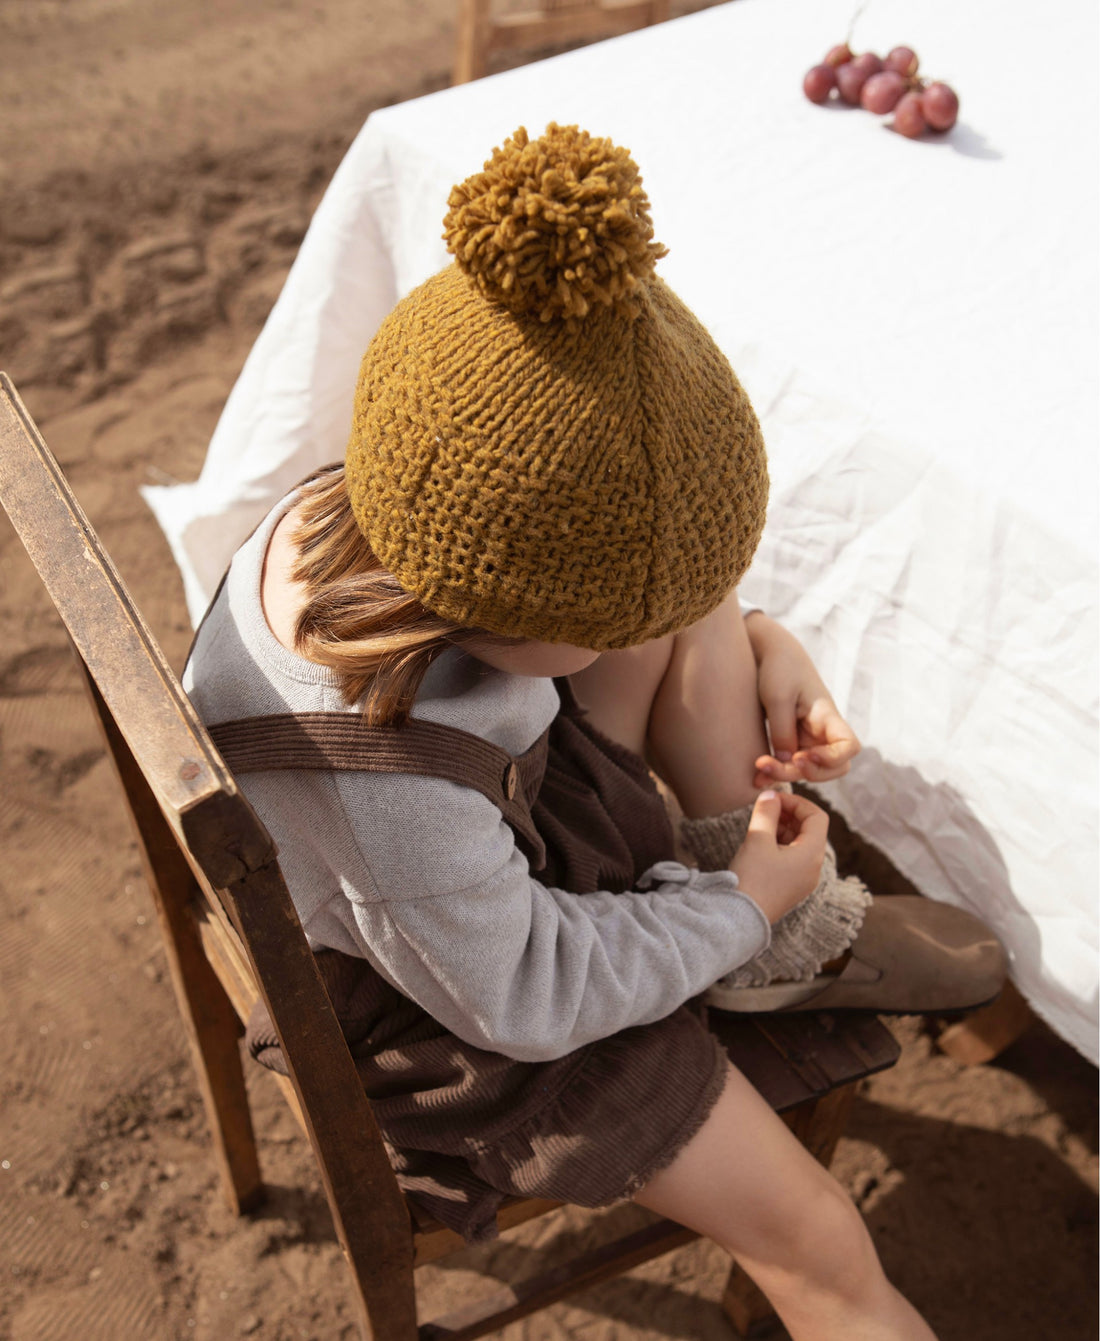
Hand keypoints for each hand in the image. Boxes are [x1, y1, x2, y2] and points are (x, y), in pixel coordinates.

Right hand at [730, 790, 827, 923]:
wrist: (739, 918)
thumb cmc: (751, 878)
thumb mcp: (757, 839)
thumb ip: (766, 812)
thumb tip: (771, 795)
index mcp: (812, 854)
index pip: (816, 817)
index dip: (797, 802)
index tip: (774, 798)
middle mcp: (813, 868)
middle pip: (810, 831)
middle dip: (790, 815)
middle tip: (766, 808)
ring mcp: (803, 880)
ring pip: (800, 845)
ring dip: (783, 829)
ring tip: (760, 824)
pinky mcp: (790, 888)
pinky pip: (792, 859)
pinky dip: (780, 845)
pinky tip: (761, 844)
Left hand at [746, 614, 860, 785]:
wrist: (769, 655)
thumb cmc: (779, 669)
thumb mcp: (777, 697)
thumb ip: (783, 730)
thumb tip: (786, 761)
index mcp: (827, 715)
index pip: (849, 746)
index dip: (834, 758)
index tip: (806, 756)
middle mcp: (823, 732)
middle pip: (833, 767)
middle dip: (806, 774)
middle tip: (772, 765)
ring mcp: (810, 739)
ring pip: (810, 771)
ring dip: (787, 775)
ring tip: (759, 770)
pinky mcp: (793, 743)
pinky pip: (791, 765)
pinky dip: (777, 773)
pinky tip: (757, 778)